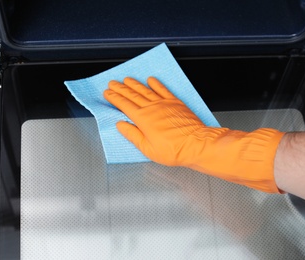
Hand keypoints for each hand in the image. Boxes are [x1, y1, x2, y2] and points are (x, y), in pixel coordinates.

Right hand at [104, 77, 284, 192]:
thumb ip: (133, 135)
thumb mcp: (147, 149)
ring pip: (146, 90)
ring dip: (135, 84)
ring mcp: (164, 104)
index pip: (124, 105)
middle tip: (113, 83)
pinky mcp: (176, 103)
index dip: (115, 98)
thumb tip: (121, 125)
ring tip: (127, 79)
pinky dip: (156, 84)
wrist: (196, 145)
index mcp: (143, 120)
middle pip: (133, 95)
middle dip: (121, 88)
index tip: (108, 93)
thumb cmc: (173, 150)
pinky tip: (151, 79)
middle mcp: (152, 108)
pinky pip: (163, 90)